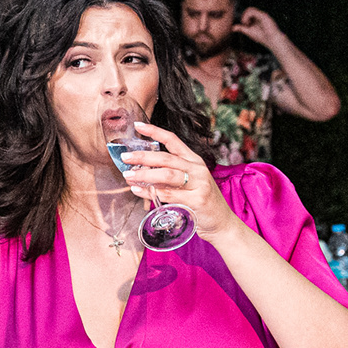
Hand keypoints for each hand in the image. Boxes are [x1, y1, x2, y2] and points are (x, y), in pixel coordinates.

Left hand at [119, 121, 235, 238]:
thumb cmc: (199, 202)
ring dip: (145, 175)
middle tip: (125, 156)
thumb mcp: (185, 184)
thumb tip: (138, 173)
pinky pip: (169, 195)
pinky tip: (138, 191)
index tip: (138, 126)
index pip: (173, 140)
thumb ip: (166, 177)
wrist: (221, 222)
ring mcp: (199, 183)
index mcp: (193, 161)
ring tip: (128, 176)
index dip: (155, 131)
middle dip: (143, 156)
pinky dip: (151, 193)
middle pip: (166, 158)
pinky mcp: (197, 199)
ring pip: (167, 174)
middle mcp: (197, 169)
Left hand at [233, 7, 284, 47]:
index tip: (244, 25)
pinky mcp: (264, 16)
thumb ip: (241, 28)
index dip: (243, 17)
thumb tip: (233, 27)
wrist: (271, 40)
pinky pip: (253, 12)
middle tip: (244, 24)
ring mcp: (262, 15)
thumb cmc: (262, 37)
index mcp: (256, 18)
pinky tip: (248, 23)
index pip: (248, 12)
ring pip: (250, 9)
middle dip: (244, 16)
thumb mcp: (249, 32)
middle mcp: (259, 15)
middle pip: (248, 9)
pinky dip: (248, 16)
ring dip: (245, 16)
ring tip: (246, 24)